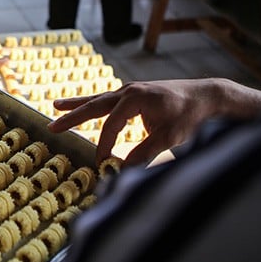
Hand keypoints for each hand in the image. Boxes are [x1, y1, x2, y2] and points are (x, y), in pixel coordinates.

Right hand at [47, 78, 260, 166]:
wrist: (208, 96)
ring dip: (77, 105)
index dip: (105, 144)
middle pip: (95, 105)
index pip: (112, 124)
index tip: (102, 163)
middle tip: (52, 126)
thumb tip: (123, 170)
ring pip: (98, 99)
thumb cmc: (191, 115)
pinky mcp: (134, 95)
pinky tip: (82, 107)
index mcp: (136, 97)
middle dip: (72, 116)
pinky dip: (92, 104)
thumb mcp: (171, 137)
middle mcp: (129, 90)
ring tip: (55, 106)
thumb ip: (146, 152)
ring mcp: (130, 90)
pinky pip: (107, 100)